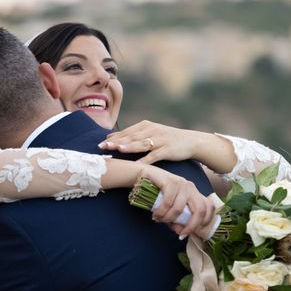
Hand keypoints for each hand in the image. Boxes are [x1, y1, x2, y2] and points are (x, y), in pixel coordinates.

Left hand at [100, 120, 214, 164]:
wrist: (191, 141)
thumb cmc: (167, 139)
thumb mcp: (150, 133)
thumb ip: (133, 135)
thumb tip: (112, 138)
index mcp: (146, 125)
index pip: (127, 131)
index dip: (113, 137)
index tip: (99, 144)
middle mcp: (151, 130)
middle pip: (131, 137)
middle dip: (116, 142)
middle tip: (102, 147)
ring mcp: (159, 140)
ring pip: (141, 144)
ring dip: (129, 146)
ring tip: (117, 150)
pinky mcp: (167, 150)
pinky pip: (154, 156)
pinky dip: (145, 160)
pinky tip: (137, 165)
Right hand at [141, 164, 216, 237]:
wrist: (143, 175)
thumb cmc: (158, 193)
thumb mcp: (170, 209)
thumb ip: (176, 221)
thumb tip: (181, 233)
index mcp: (194, 193)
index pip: (209, 206)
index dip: (207, 220)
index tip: (197, 231)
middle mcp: (191, 187)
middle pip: (200, 209)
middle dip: (192, 225)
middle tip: (181, 234)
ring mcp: (181, 183)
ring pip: (179, 208)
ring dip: (168, 219)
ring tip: (159, 220)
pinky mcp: (170, 181)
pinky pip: (168, 202)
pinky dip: (161, 212)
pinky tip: (155, 215)